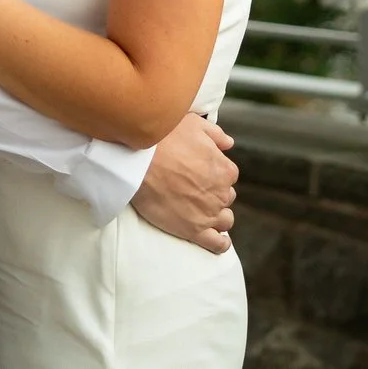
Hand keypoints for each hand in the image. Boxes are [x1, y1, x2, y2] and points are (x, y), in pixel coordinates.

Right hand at [131, 113, 237, 253]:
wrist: (139, 163)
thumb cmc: (164, 139)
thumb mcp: (194, 124)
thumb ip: (216, 134)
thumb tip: (229, 143)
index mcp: (224, 169)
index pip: (228, 175)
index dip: (214, 174)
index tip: (200, 173)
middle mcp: (221, 193)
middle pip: (225, 197)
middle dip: (214, 194)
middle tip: (194, 190)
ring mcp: (209, 214)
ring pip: (224, 220)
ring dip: (217, 216)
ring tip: (202, 212)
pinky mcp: (194, 230)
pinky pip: (217, 244)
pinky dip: (220, 244)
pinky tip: (216, 240)